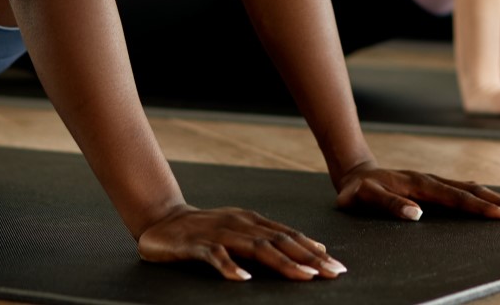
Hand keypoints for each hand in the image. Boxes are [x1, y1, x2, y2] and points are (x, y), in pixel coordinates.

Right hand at [137, 205, 343, 281]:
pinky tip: (242, 279)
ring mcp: (219, 233)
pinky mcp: (196, 245)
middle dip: (308, 258)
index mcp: (253, 221)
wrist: (162, 222)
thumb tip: (313, 249)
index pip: (290, 237)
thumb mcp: (242, 231)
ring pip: (255, 247)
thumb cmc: (206, 230)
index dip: (314, 252)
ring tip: (303, 276)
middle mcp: (241, 224)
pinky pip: (215, 255)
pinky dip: (229, 267)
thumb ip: (273, 239)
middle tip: (331, 273)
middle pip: (280, 242)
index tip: (337, 268)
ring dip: (282, 262)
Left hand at [335, 163, 499, 221]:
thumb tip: (417, 214)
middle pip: (473, 190)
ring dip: (499, 197)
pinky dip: (486, 196)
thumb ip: (388, 204)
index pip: (457, 198)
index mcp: (420, 184)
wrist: (355, 173)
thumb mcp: (363, 198)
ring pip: (473, 188)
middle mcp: (432, 180)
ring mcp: (435, 181)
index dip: (482, 207)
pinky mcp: (435, 186)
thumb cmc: (357, 191)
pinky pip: (466, 189)